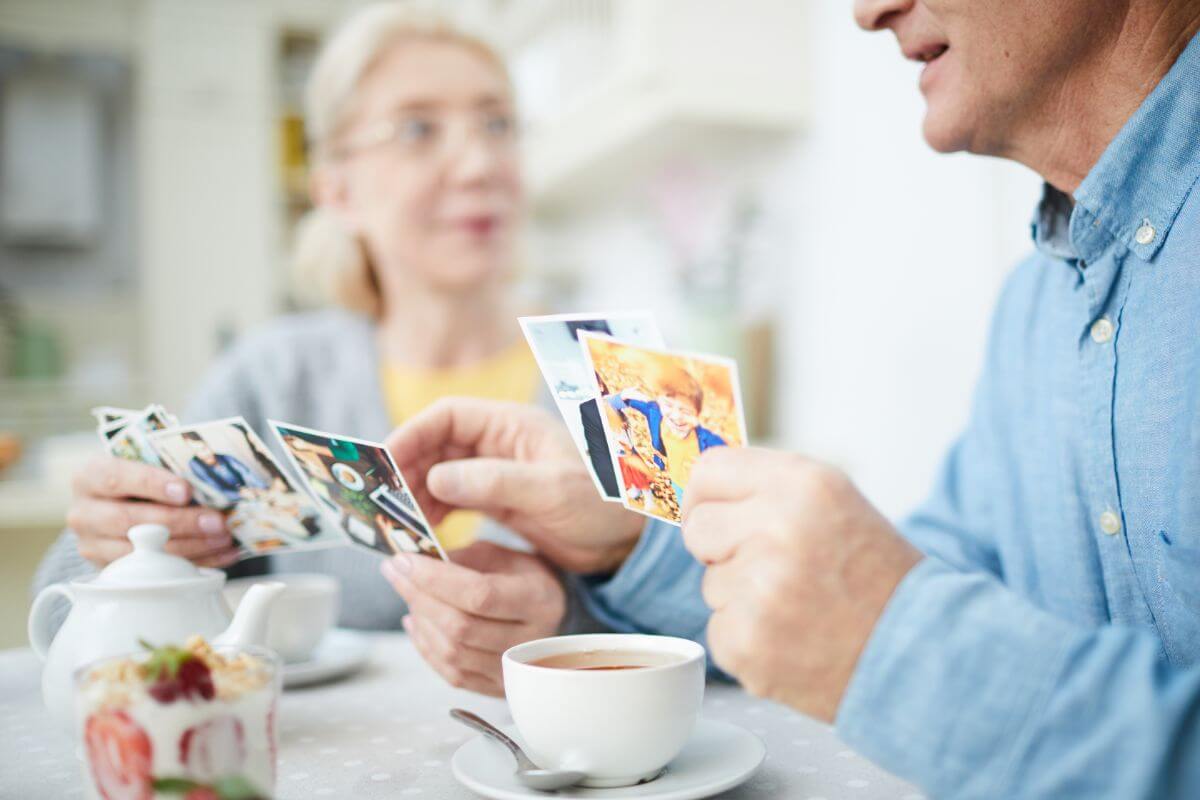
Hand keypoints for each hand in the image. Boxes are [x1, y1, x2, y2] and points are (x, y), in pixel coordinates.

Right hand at [67, 456, 238, 567]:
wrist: (118, 504)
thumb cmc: (141, 478)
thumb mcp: (147, 463)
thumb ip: (170, 467)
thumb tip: (217, 480)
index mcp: (90, 476)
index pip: (117, 478)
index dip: (153, 485)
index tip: (186, 491)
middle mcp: (84, 512)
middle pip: (129, 521)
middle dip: (179, 522)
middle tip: (217, 522)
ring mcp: (94, 545)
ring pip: (141, 552)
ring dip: (191, 547)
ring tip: (224, 539)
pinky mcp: (111, 571)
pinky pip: (154, 573)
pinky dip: (195, 563)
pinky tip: (222, 555)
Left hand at [380, 541, 565, 695]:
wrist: (552, 615)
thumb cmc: (524, 579)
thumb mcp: (503, 555)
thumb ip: (464, 558)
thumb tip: (414, 564)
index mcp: (538, 599)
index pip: (479, 594)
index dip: (435, 579)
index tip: (404, 560)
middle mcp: (531, 640)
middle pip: (460, 627)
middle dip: (418, 597)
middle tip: (396, 573)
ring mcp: (514, 669)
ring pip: (452, 653)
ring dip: (420, 622)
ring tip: (409, 596)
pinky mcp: (497, 687)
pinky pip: (452, 673)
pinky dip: (425, 647)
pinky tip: (416, 623)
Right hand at [385, 398, 643, 573]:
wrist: (628, 540)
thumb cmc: (602, 504)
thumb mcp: (550, 491)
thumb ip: (494, 482)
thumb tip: (436, 479)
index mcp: (512, 425)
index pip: (447, 416)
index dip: (412, 434)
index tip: (386, 462)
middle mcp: (499, 443)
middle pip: (436, 445)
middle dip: (407, 470)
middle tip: (384, 502)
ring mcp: (496, 471)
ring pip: (439, 474)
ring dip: (416, 496)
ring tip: (402, 524)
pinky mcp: (496, 500)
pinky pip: (452, 500)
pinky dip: (433, 514)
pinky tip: (425, 535)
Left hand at [681, 447, 921, 722]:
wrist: (921, 653)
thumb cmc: (875, 576)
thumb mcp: (833, 502)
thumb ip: (767, 487)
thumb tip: (699, 486)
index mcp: (801, 485)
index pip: (709, 472)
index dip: (706, 495)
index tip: (712, 511)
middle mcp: (776, 531)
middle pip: (698, 528)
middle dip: (722, 548)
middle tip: (771, 566)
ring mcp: (758, 591)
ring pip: (710, 583)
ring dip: (742, 596)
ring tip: (798, 605)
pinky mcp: (746, 643)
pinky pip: (718, 629)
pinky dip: (748, 637)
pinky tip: (792, 636)